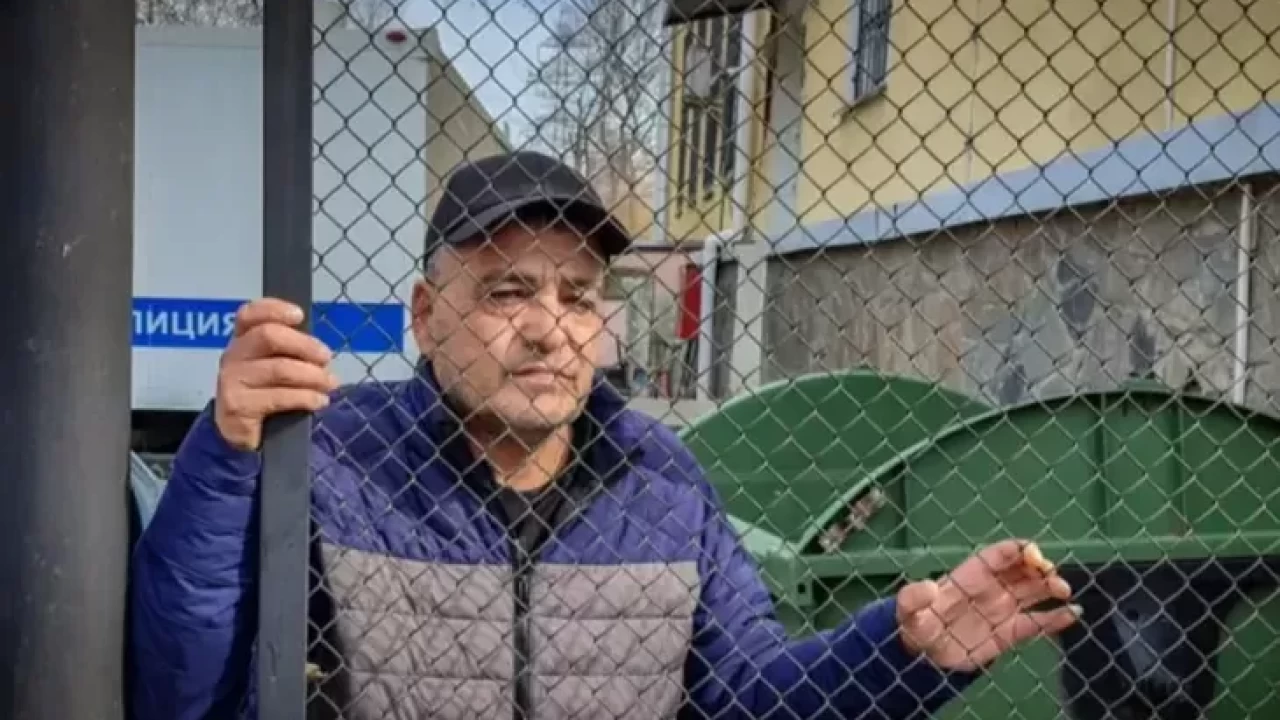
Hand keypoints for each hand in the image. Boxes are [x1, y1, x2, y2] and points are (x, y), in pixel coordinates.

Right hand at [214, 298, 338, 450]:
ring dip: (312, 376)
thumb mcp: (275, 366)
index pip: (250, 314)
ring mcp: (232, 380)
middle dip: (304, 345)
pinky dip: (306, 398)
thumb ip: (291, 352)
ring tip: (330, 384)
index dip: (274, 309)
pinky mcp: (237, 406)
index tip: (300, 315)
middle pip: (269, 336)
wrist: (241, 433)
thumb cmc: (264, 392)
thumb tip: (321, 352)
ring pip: (279, 369)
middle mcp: (232, 355)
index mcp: (242, 339)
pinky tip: (319, 401)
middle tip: (326, 357)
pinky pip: (279, 397)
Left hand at [896, 539, 1080, 671]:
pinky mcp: (1009, 633)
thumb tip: (928, 587)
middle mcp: (992, 588)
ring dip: (1051, 589)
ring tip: (1064, 592)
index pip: (999, 555)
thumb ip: (914, 597)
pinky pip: (1037, 623)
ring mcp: (1002, 610)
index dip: (1018, 550)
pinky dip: (1055, 619)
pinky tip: (1073, 615)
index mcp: (971, 576)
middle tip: (1053, 577)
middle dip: (1041, 569)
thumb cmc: (915, 624)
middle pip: (1023, 570)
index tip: (1035, 554)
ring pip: (1034, 593)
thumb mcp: (908, 609)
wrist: (922, 654)